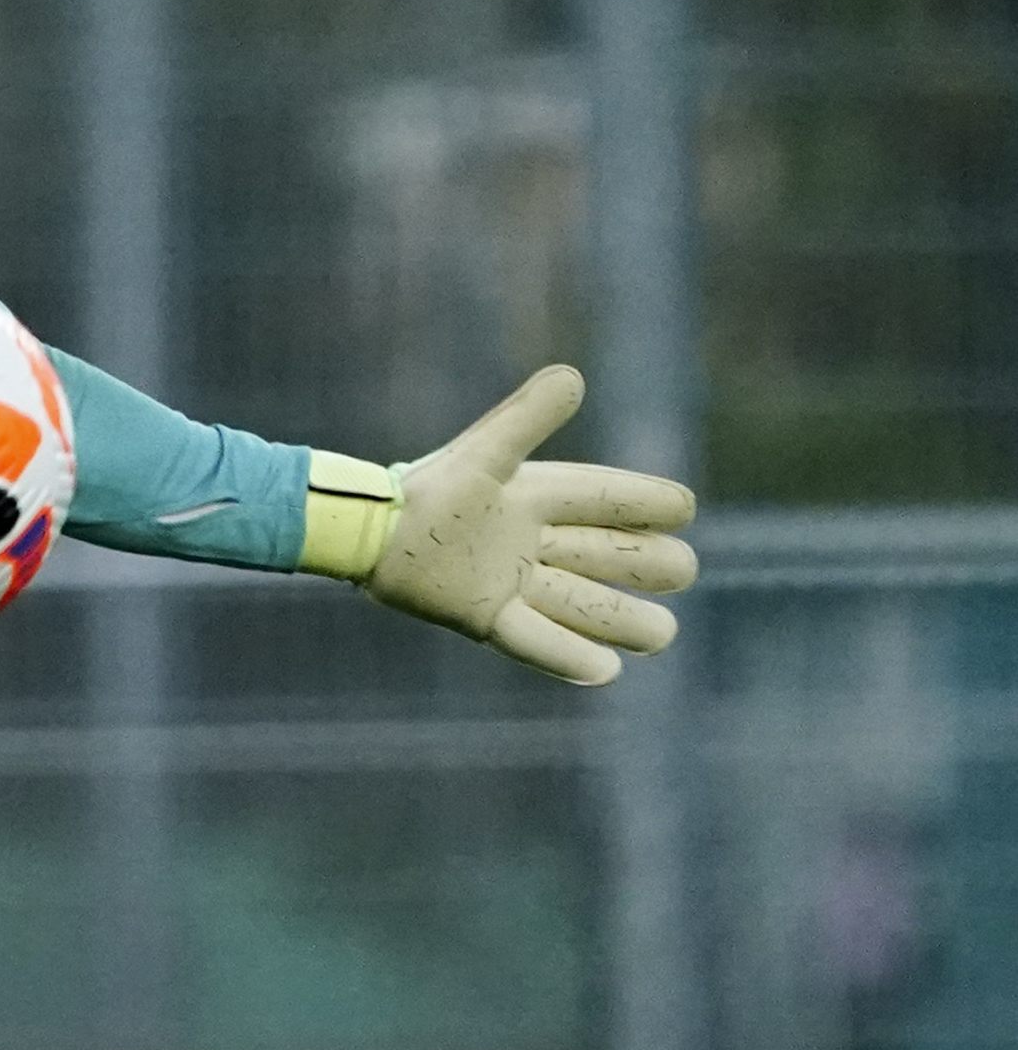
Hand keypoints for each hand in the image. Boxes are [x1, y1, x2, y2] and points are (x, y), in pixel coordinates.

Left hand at [306, 365, 697, 685]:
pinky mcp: (482, 616)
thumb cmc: (424, 489)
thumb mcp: (484, 453)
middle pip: (601, 556)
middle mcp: (529, 542)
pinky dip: (566, 655)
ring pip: (578, 604)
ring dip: (620, 620)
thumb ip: (527, 418)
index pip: (601, 499)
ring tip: (663, 635)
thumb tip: (572, 377)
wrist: (364, 530)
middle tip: (683, 570)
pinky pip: (533, 639)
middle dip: (644, 564)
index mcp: (534, 497)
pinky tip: (606, 673)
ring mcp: (509, 582)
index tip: (682, 508)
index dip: (640, 502)